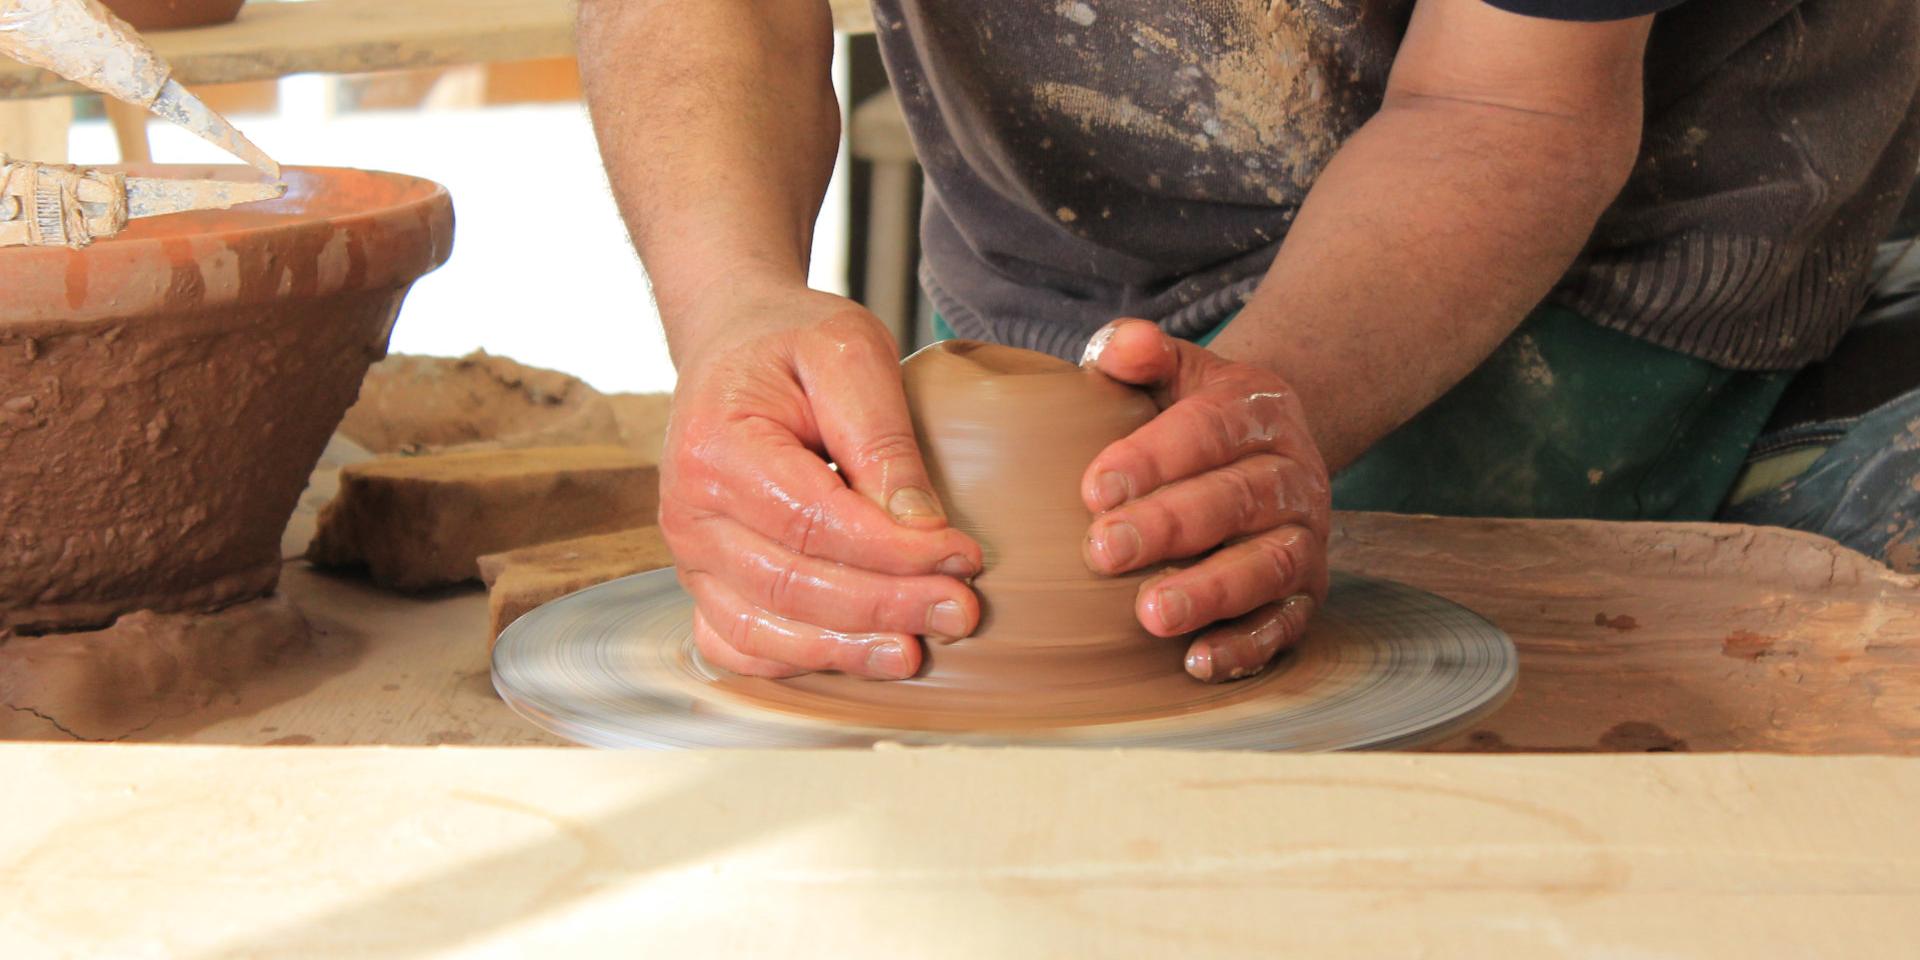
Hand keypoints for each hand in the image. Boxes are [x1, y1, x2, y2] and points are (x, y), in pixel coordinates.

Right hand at [660, 282, 981, 678]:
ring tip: (915, 653)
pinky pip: (739, 644)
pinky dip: (796, 661)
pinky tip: (856, 658)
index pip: (813, 522)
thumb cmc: (791, 342)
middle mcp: (688, 512)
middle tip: (960, 611)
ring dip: (844, 651)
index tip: (963, 556)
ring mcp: (689, 556)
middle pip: (791, 585)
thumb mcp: (849, 351)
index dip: (892, 552)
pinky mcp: (705, 581)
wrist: (732, 341)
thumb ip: (882, 436)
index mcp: (716, 447)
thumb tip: (921, 527)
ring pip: (762, 630)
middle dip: (884, 607)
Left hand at [1079, 319, 1331, 681]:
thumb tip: (1119, 347)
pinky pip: (1285, 625)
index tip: (1094, 489)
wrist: (1270, 451)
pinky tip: (1197, 663)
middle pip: (1235, 500)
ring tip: (1152, 614)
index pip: (1207, 431)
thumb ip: (1142, 353)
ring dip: (1211, 592)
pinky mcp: (1305, 595)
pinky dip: (1247, 647)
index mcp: (1257, 413)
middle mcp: (1293, 475)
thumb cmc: (1195, 417)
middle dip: (1168, 527)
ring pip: (1268, 566)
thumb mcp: (1177, 371)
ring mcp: (1304, 538)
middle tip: (1103, 551)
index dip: (1152, 459)